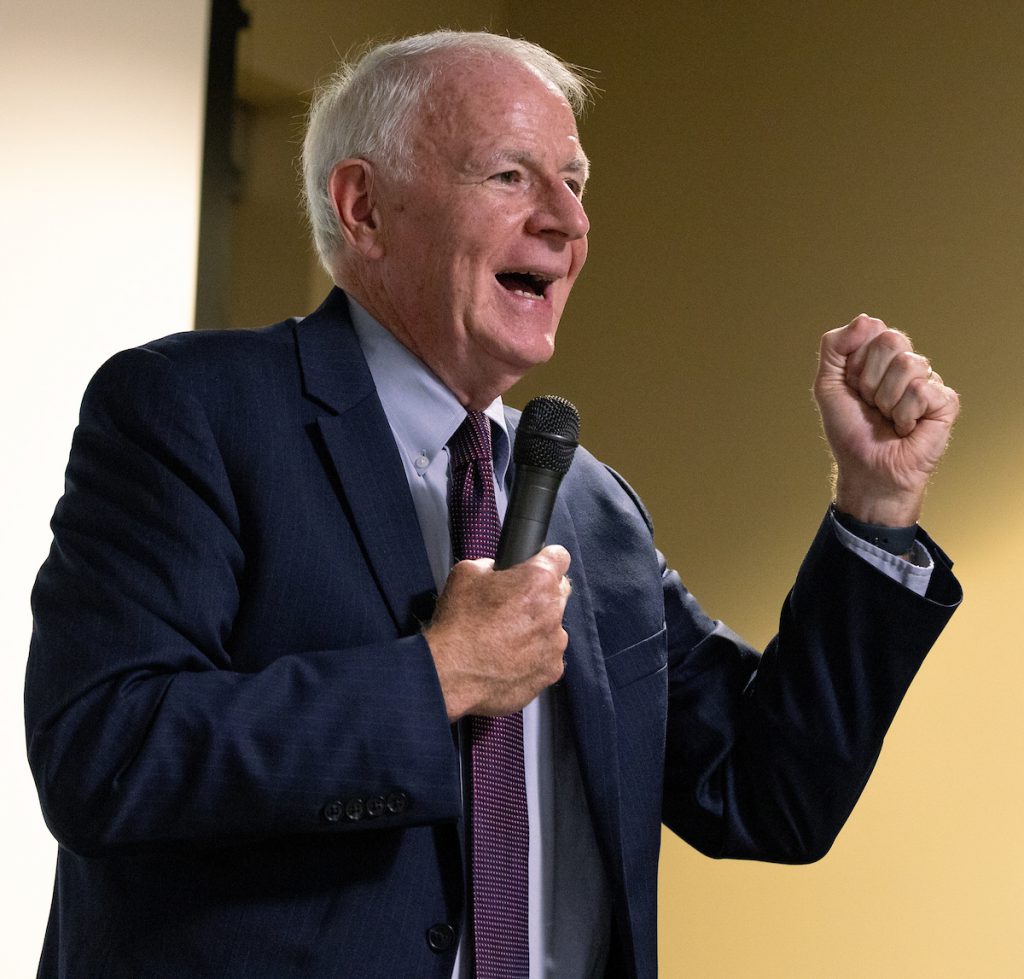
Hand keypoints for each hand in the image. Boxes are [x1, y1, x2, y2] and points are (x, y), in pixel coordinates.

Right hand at [424, 545, 570, 720]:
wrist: (451, 673)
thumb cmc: (457, 624)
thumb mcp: (466, 573)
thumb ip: (492, 565)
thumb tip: (499, 570)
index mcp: (537, 580)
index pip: (559, 557)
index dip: (545, 560)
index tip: (537, 567)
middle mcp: (553, 610)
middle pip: (558, 593)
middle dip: (540, 595)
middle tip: (511, 605)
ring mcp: (554, 644)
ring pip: (553, 627)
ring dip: (536, 628)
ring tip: (505, 637)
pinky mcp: (551, 670)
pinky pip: (547, 656)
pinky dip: (533, 656)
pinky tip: (508, 658)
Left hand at [813, 314, 959, 525]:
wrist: (866, 469)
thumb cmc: (850, 431)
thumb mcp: (828, 385)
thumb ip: (835, 347)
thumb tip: (866, 318)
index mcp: (880, 357)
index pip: (873, 330)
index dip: (855, 361)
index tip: (853, 388)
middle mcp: (906, 365)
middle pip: (892, 340)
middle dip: (870, 378)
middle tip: (870, 404)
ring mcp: (928, 382)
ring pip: (908, 365)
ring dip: (886, 399)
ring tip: (887, 418)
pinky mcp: (945, 402)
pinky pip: (921, 390)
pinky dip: (904, 414)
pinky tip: (906, 428)